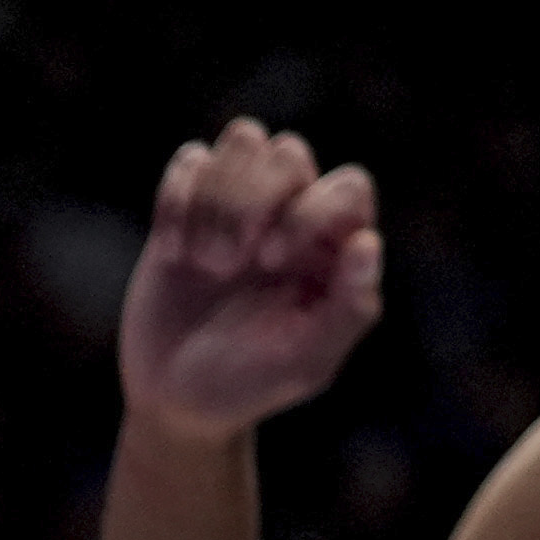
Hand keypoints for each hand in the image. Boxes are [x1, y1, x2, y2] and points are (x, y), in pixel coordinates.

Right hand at [120, 118, 384, 442]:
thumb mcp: (308, 361)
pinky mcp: (186, 208)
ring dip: (216, 197)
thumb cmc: (256, 382)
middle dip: (252, 203)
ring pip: (245, 139)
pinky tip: (172, 253)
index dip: (311, 212)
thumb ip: (350, 307)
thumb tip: (367, 242)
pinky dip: (177, 199)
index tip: (272, 262)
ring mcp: (240, 204)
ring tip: (204, 261)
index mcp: (335, 243)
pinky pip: (191, 159)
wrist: (178, 400)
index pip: (349, 184)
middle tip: (232, 265)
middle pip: (289, 151)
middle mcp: (295, 211)